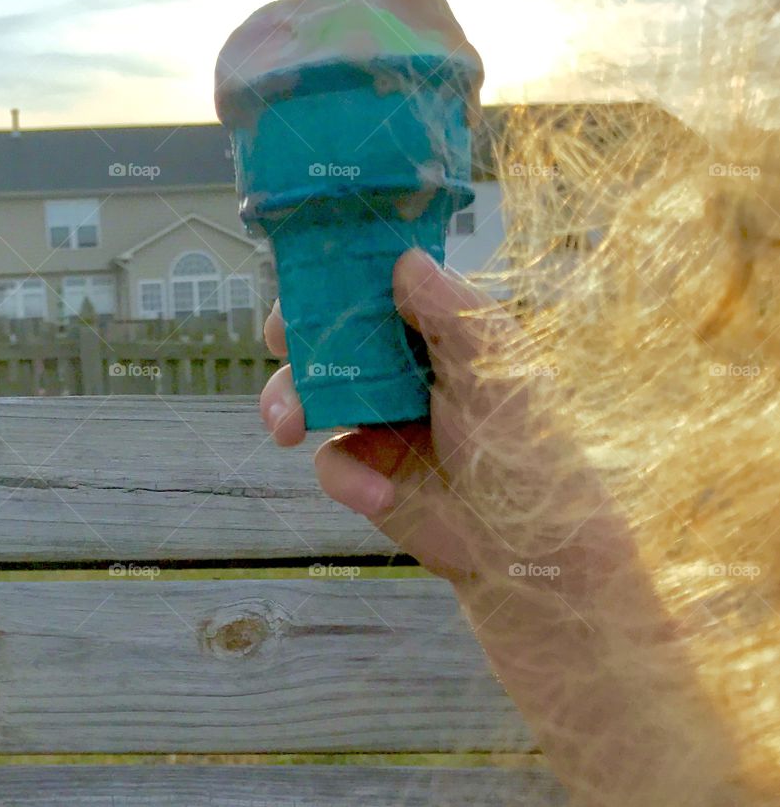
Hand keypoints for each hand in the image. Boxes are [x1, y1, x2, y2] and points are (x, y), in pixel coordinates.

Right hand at [260, 247, 547, 582]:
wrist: (528, 547)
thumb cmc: (527, 445)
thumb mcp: (492, 367)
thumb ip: (448, 311)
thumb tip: (405, 259)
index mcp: (439, 332)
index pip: (382, 287)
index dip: (344, 275)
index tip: (312, 269)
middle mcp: (404, 370)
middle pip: (334, 334)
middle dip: (298, 332)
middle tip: (279, 335)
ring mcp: (381, 419)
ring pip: (313, 393)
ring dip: (289, 401)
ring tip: (285, 424)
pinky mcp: (367, 470)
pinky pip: (330, 460)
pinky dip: (344, 476)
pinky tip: (377, 493)